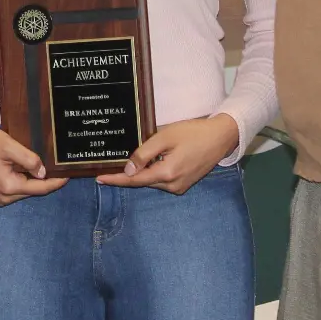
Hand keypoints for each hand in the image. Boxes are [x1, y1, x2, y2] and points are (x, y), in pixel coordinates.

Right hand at [0, 126, 68, 205]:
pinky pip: (16, 188)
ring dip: (35, 179)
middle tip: (61, 166)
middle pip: (34, 190)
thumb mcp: (9, 146)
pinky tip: (29, 168)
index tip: (70, 174)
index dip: (57, 182)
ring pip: (25, 190)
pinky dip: (24, 180)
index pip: (41, 188)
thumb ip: (28, 159)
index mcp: (9, 187)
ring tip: (47, 165)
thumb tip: (43, 172)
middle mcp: (4, 197)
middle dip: (48, 180)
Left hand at [94, 114, 239, 194]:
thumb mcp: (166, 137)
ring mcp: (180, 187)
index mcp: (166, 174)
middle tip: (114, 164)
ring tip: (139, 159)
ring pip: (153, 181)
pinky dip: (156, 172)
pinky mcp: (185, 184)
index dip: (115, 179)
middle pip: (143, 181)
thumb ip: (144, 153)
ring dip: (145, 172)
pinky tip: (157, 160)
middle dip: (130, 174)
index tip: (99, 179)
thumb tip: (128, 170)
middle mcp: (172, 186)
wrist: (221, 137)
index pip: (134, 180)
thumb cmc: (193, 132)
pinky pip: (164, 181)